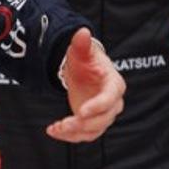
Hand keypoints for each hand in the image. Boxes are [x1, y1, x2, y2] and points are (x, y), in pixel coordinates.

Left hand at [47, 28, 124, 142]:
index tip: (82, 111)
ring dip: (74, 133)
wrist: (82, 72)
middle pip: (103, 119)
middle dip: (83, 123)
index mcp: (114, 84)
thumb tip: (82, 32)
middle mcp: (113, 102)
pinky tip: (54, 130)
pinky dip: (69, 136)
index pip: (110, 98)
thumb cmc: (86, 61)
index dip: (98, 106)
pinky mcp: (93, 123)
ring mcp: (104, 114)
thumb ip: (82, 43)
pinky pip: (84, 135)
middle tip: (64, 123)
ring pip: (94, 130)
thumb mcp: (81, 51)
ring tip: (56, 128)